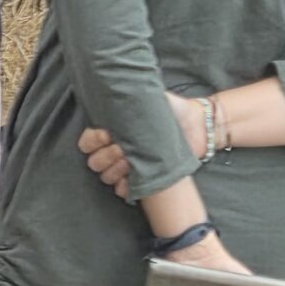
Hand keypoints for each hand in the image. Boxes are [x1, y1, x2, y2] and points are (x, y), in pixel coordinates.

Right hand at [79, 96, 210, 198]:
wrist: (198, 126)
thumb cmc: (172, 109)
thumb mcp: (149, 98)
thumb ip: (130, 97)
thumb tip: (114, 94)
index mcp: (112, 131)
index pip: (86, 142)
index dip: (93, 140)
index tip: (107, 134)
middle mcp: (115, 150)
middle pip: (95, 162)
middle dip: (106, 156)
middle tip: (123, 149)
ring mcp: (127, 167)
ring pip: (106, 177)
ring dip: (115, 171)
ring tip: (131, 163)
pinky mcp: (141, 181)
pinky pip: (122, 191)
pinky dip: (125, 187)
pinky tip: (133, 179)